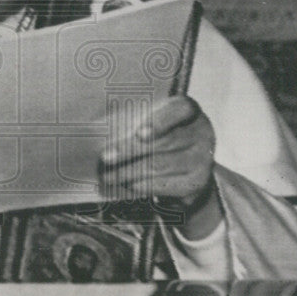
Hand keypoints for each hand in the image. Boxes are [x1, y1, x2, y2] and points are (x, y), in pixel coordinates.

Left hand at [99, 96, 221, 239]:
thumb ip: (132, 121)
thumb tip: (94, 128)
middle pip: (165, 141)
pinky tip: (128, 185)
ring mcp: (202, 159)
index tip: (139, 134)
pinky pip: (166, 185)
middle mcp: (202, 132)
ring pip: (161, 165)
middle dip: (131, 150)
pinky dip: (143, 185)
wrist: (185, 166)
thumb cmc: (159, 137)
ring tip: (108, 176)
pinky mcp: (197, 182)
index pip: (179, 110)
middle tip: (106, 158)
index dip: (160, 121)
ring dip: (130, 172)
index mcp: (188, 110)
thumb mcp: (149, 122)